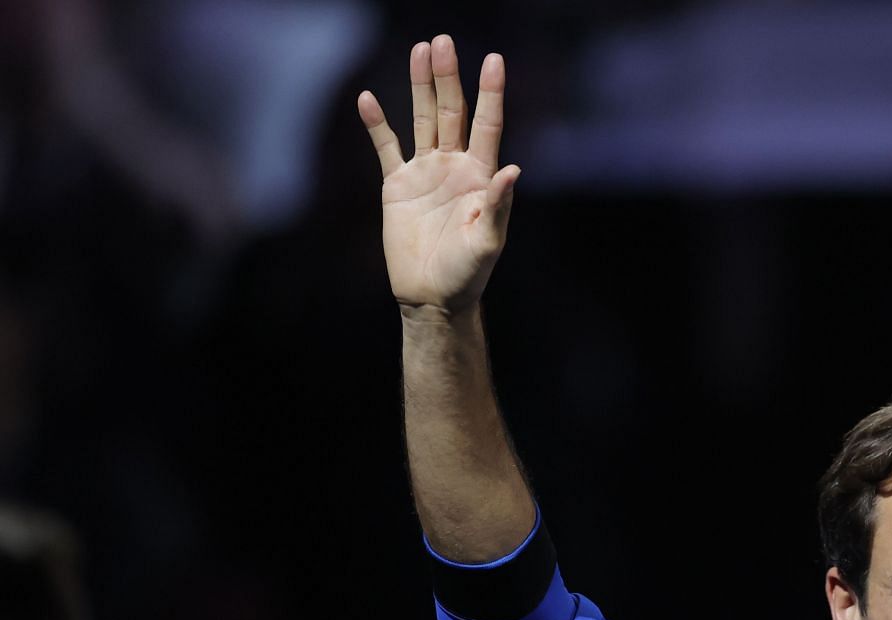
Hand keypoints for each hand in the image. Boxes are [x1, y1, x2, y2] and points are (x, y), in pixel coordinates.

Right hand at [358, 35, 519, 313]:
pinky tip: (369, 99)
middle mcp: (454, 166)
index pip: (487, 125)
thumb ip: (498, 205)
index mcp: (480, 175)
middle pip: (452, 112)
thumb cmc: (468, 273)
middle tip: (443, 41)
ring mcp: (425, 172)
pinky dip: (377, 124)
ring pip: (423, 119)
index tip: (494, 59)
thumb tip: (513, 169)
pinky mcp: (397, 185)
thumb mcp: (487, 242)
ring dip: (420, 86)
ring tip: (420, 50)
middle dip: (448, 77)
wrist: (432, 296)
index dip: (491, 93)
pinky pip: (386, 147)